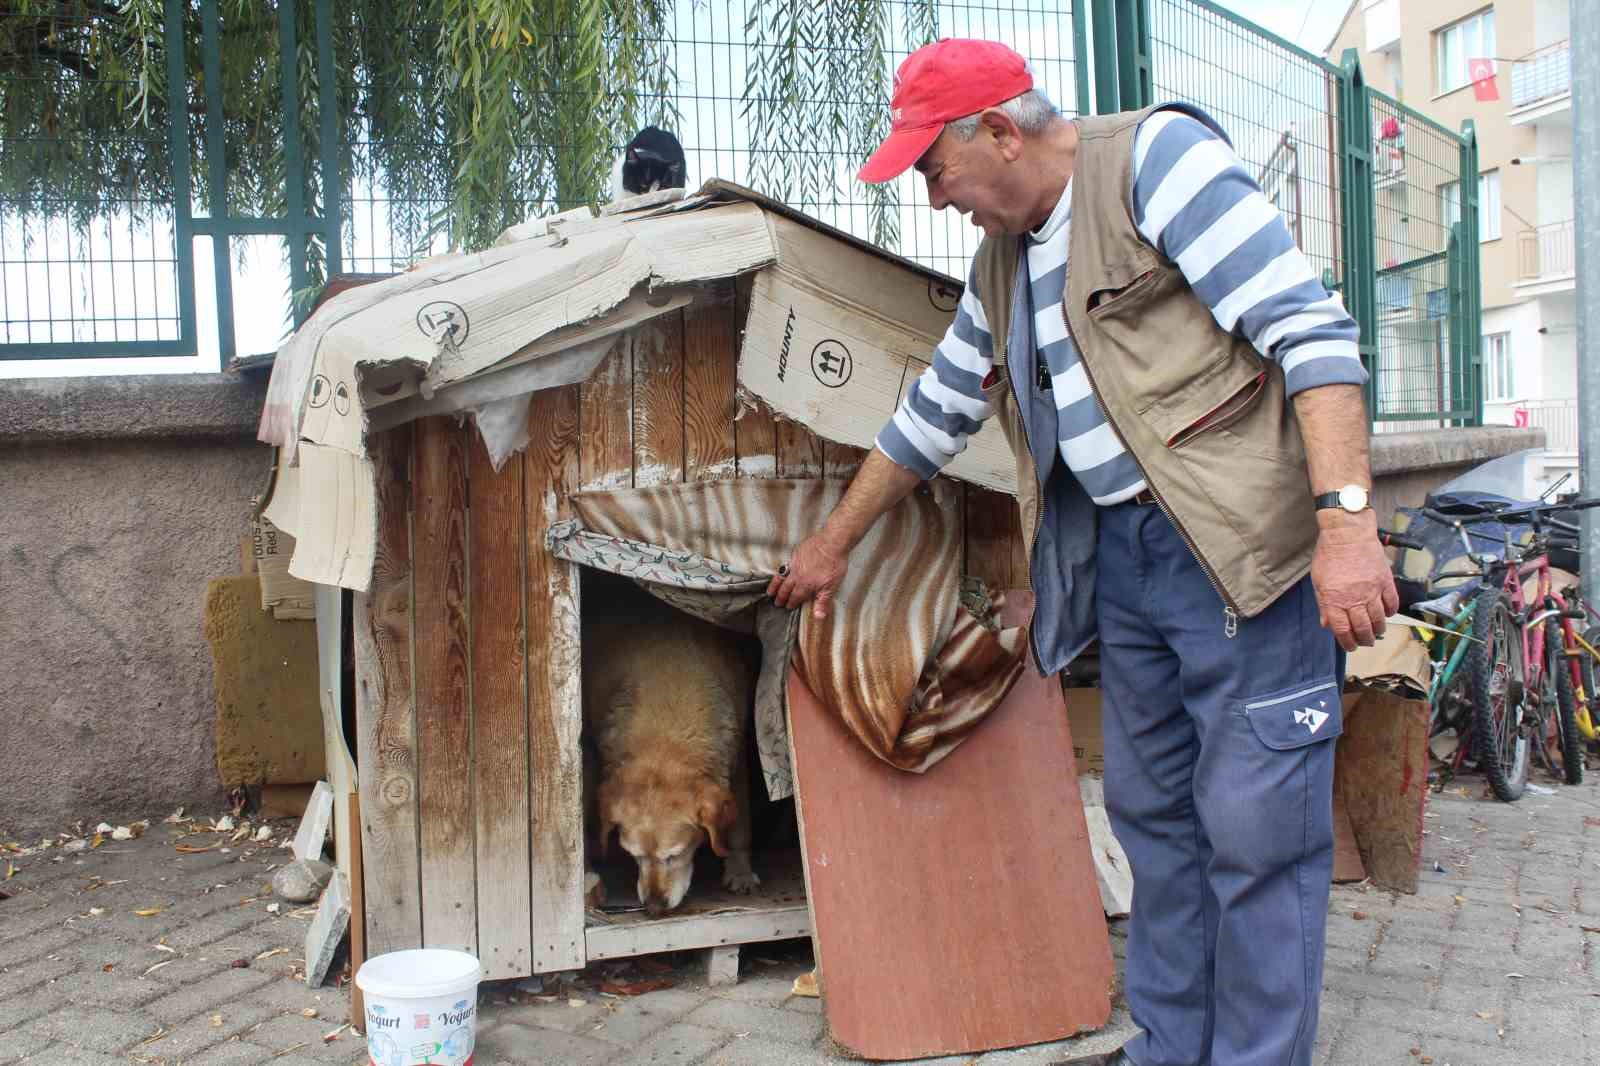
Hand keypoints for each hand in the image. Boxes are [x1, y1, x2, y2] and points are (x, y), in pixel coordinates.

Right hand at [767, 530, 848, 619]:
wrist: (832, 542)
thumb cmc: (834, 563)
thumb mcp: (831, 586)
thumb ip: (823, 602)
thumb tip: (818, 618)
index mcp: (805, 585)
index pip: (796, 597)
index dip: (791, 603)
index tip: (787, 607)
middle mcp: (797, 575)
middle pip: (786, 588)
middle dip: (781, 597)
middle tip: (776, 602)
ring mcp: (795, 563)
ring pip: (781, 577)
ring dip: (775, 586)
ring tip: (770, 591)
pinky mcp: (796, 553)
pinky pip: (785, 564)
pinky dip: (780, 571)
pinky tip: (780, 571)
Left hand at [1310, 511, 1398, 651]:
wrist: (1347, 533)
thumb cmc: (1329, 555)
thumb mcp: (1318, 581)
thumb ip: (1323, 604)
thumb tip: (1327, 624)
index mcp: (1334, 600)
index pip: (1342, 630)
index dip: (1347, 642)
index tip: (1350, 646)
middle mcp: (1354, 598)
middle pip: (1363, 629)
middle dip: (1364, 640)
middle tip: (1365, 642)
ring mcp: (1371, 591)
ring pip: (1379, 620)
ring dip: (1378, 630)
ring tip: (1376, 632)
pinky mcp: (1385, 581)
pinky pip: (1392, 603)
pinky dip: (1390, 612)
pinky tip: (1386, 614)